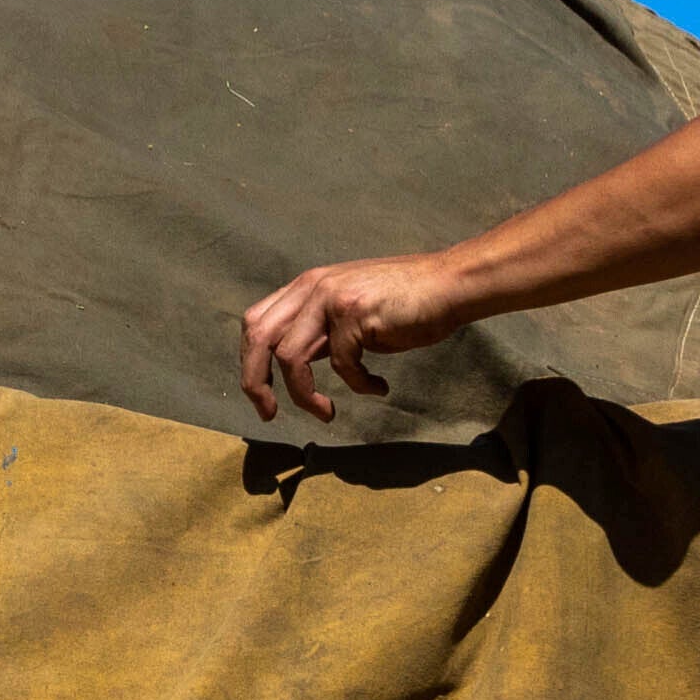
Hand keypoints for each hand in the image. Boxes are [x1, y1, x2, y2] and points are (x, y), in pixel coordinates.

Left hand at [235, 253, 466, 421]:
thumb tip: (295, 364)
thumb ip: (319, 330)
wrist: (449, 285)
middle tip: (269, 413)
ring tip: (326, 413)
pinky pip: (342, 364)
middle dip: (255, 382)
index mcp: (306, 286)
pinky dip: (359, 385)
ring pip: (290, 356)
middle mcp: (312, 286)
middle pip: (258, 337)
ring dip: (303, 395)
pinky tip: (378, 386)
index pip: (256, 322)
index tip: (263, 396)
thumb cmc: (405, 304)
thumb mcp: (349, 312)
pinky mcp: (356, 314)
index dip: (250, 362)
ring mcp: (332, 298)